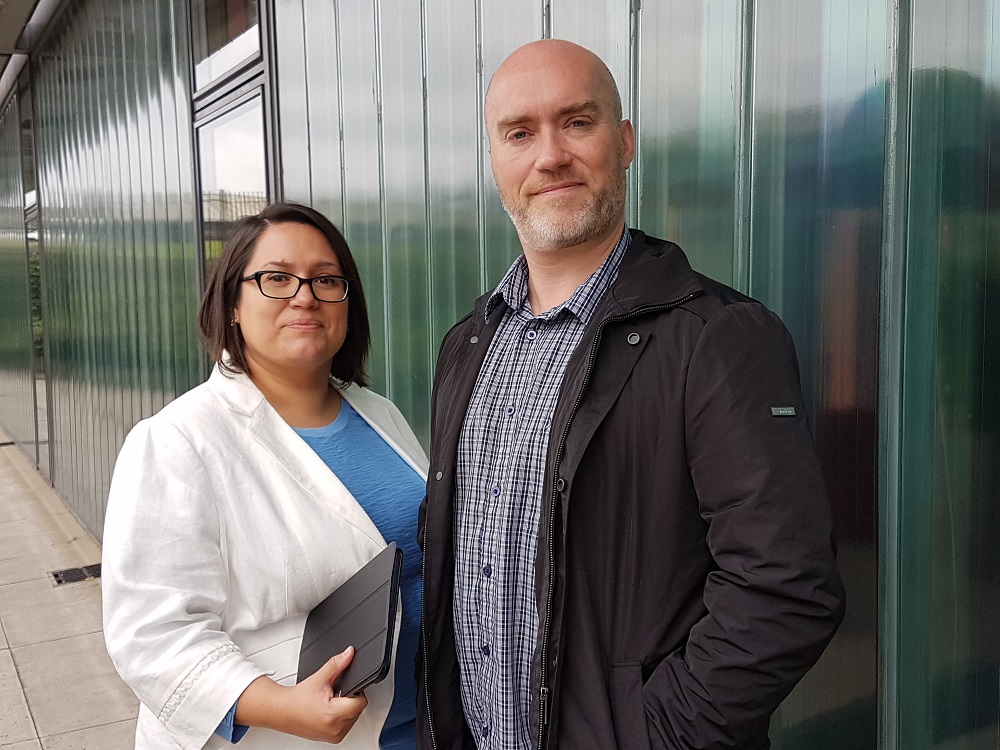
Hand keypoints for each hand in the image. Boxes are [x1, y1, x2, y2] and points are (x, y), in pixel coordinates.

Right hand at [235, 646, 367, 743]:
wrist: (282, 711)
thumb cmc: (296, 699)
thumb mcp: (319, 678)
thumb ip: (337, 664)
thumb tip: (349, 654)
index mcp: (334, 715)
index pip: (361, 701)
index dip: (354, 690)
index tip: (344, 687)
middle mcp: (336, 729)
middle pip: (358, 709)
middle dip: (349, 699)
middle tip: (333, 694)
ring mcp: (335, 736)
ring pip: (353, 717)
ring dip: (346, 709)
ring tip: (329, 702)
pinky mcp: (333, 739)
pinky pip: (346, 725)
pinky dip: (341, 717)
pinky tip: (328, 711)